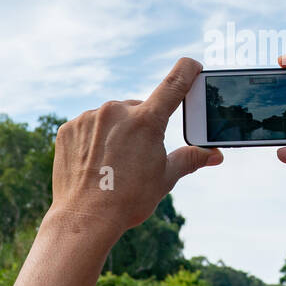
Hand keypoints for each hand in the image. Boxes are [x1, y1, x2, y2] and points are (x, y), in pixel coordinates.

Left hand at [49, 57, 222, 234]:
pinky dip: (94, 138)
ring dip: (117, 131)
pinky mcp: (69, 128)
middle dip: (144, 124)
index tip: (193, 66)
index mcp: (147, 121)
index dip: (187, 71)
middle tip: (140, 154)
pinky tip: (95, 162)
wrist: (85, 219)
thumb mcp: (165, 177)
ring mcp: (89, 118)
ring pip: (112, 117)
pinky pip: (89, 126)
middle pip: (139, 108)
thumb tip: (216, 155)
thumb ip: (191, 158)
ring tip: (114, 163)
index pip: (174, 83)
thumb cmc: (129, 200)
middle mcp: (117, 111)